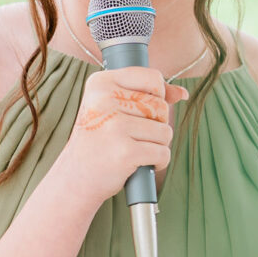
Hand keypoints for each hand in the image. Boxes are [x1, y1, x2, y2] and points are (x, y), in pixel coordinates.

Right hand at [59, 67, 188, 202]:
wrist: (75, 178)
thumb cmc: (98, 140)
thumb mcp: (112, 108)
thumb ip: (146, 95)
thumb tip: (182, 93)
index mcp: (100, 83)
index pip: (152, 78)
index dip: (158, 96)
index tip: (142, 111)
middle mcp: (104, 100)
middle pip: (161, 107)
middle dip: (156, 125)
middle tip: (131, 136)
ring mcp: (115, 126)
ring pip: (165, 131)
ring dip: (157, 145)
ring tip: (133, 149)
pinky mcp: (125, 152)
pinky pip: (163, 153)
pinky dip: (158, 162)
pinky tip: (139, 164)